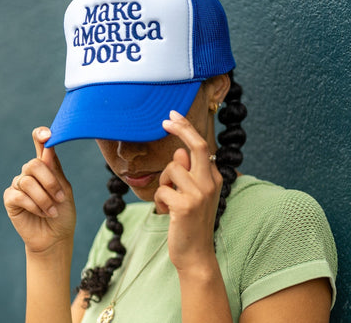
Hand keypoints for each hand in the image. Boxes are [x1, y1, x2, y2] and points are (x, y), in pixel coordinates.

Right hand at [3, 127, 75, 252]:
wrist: (55, 237)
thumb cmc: (63, 212)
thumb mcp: (65, 190)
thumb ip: (55, 171)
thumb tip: (48, 148)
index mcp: (46, 167)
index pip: (41, 146)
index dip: (41, 136)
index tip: (47, 133)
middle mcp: (30, 173)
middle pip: (33, 164)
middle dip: (49, 182)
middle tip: (60, 198)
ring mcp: (19, 185)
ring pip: (27, 181)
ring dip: (44, 198)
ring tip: (52, 211)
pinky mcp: (10, 199)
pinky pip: (20, 195)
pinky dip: (35, 205)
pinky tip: (42, 214)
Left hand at [154, 111, 222, 272]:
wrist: (196, 254)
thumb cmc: (191, 222)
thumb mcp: (192, 194)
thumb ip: (188, 172)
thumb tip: (179, 151)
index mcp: (214, 178)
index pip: (202, 146)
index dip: (187, 129)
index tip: (172, 116)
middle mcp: (211, 183)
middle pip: (197, 146)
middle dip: (181, 128)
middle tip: (166, 119)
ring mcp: (200, 194)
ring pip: (171, 169)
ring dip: (162, 183)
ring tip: (168, 201)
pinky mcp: (186, 205)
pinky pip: (161, 190)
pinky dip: (158, 201)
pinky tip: (167, 213)